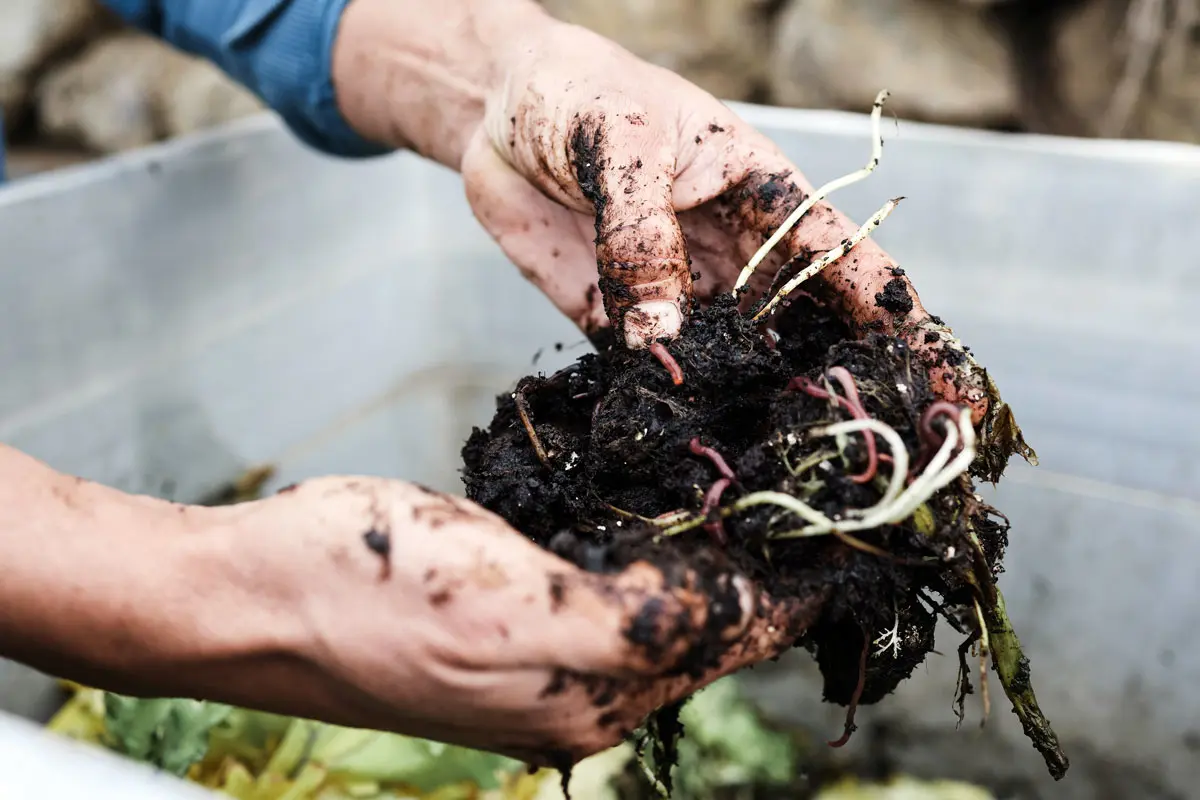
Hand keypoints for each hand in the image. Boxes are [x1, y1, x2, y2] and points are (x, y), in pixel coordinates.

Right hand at [188, 478, 822, 764]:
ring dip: (710, 543)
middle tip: (813, 481)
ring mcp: (541, 652)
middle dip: (762, 557)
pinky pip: (606, 577)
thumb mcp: (511, 614)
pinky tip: (664, 492)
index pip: (729, 637)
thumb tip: (745, 611)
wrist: (247, 595)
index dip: (794, 578)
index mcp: (588, 698)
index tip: (852, 519)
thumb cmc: (360, 595)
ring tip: (761, 479)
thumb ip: (638, 622)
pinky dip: (647, 536)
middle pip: (706, 623)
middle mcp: (577, 688)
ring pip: (662, 598)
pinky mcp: (508, 612)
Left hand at [458, 19, 987, 419]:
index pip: (854, 268)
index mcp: (765, 198)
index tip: (955, 394)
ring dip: (752, 415)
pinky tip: (680, 453)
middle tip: (883, 465)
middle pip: (805, 334)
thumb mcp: (622, 143)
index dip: (909, 330)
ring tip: (784, 478)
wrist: (498, 107)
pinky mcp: (618, 322)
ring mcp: (677, 295)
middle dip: (842, 392)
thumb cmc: (580, 94)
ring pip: (733, 367)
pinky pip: (650, 374)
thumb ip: (644, 237)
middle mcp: (733, 257)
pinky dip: (664, 411)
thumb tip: (665, 340)